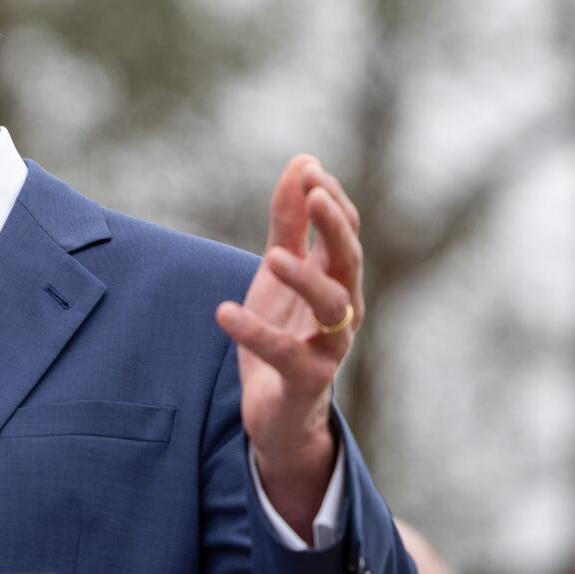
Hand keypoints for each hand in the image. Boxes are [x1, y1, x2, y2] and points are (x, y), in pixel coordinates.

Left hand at [215, 154, 363, 538]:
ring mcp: (331, 346)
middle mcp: (345, 309)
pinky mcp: (307, 379)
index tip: (309, 169)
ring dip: (305, 278)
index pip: (346, 231)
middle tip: (314, 194)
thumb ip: (289, 223)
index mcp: (339, 279)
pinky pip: (284, 353)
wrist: (280, 411)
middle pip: (350, 261)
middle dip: (335, 226)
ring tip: (273, 257)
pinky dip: (254, 332)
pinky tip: (224, 312)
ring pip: (331, 306)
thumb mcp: (280, 271)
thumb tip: (303, 162)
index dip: (331, 200)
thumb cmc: (285, 330)